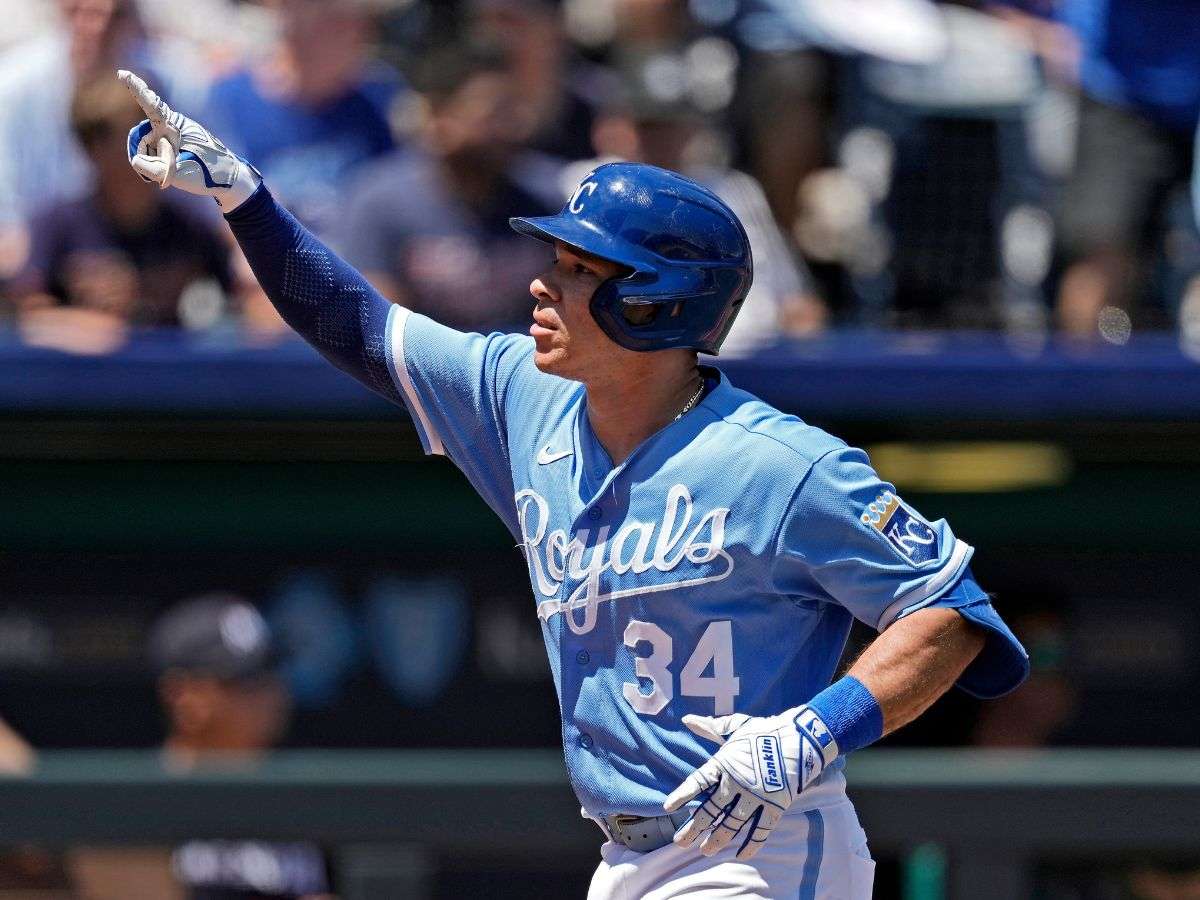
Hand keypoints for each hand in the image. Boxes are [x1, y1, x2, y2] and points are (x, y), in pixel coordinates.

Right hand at [118, 69, 260, 211]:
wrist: (229, 180)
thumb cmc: (208, 174)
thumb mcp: (179, 174)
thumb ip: (152, 168)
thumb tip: (136, 160)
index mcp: (175, 126)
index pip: (152, 106)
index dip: (136, 89)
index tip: (122, 73)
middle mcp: (170, 126)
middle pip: (140, 138)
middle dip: (145, 155)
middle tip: (168, 171)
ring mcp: (170, 135)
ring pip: (145, 148)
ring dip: (155, 162)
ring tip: (177, 170)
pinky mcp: (171, 145)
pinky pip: (153, 154)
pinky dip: (158, 165)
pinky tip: (172, 171)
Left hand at [663, 707, 838, 859]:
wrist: (800, 737)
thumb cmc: (764, 731)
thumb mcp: (735, 726)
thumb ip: (711, 728)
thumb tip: (687, 719)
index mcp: (723, 762)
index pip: (697, 781)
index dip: (682, 794)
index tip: (668, 807)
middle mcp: (736, 782)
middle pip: (711, 809)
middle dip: (694, 827)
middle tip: (680, 842)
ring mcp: (755, 796)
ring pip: (732, 824)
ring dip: (717, 839)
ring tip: (705, 851)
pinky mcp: (775, 806)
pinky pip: (761, 830)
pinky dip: (751, 843)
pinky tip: (741, 855)